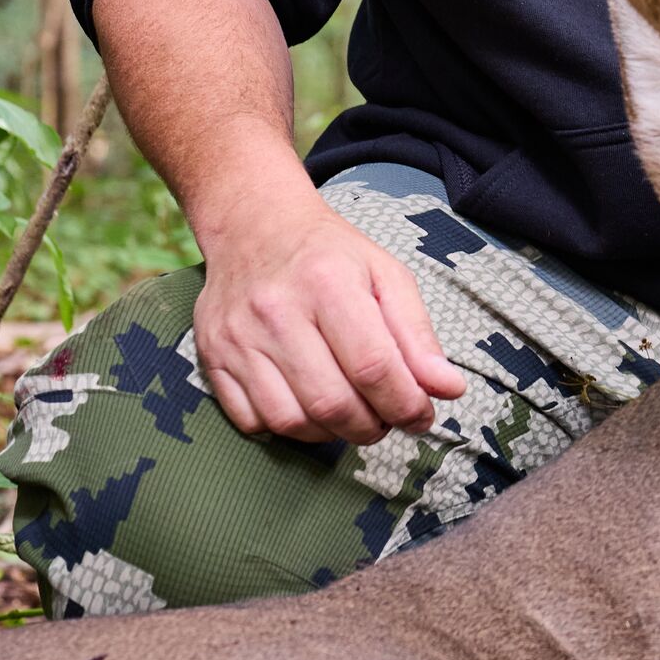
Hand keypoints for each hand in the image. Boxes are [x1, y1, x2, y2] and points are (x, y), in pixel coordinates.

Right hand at [195, 193, 464, 444]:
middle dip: (372, 427)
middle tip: (387, 419)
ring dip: (332, 434)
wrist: (253, 225)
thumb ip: (418, 335)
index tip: (422, 416)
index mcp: (328, 281)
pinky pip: (251, 422)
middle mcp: (277, 311)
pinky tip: (309, 408)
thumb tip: (448, 390)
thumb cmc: (329, 253)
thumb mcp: (385, 275)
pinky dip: (287, 430)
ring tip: (352, 415)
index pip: (373, 366)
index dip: (406, 405)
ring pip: (291, 421)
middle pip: (332, 402)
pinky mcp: (211, 356)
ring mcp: (238, 337)